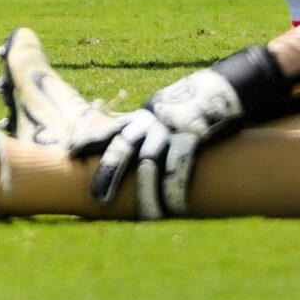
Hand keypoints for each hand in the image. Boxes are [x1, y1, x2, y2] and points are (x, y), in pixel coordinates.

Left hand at [89, 46, 292, 216]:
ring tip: (144, 213)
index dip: (90, 142)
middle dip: (109, 173)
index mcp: (145, 115)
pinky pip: (180, 164)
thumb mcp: (166, 109)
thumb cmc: (196, 104)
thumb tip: (133, 146)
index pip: (111, 129)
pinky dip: (175, 185)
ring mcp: (173, 128)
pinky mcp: (194, 135)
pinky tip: (173, 202)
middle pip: (124, 146)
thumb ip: (150, 126)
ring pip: (151, 161)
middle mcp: (154, 120)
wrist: (228, 86)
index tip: (71, 153)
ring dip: (147, 191)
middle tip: (97, 198)